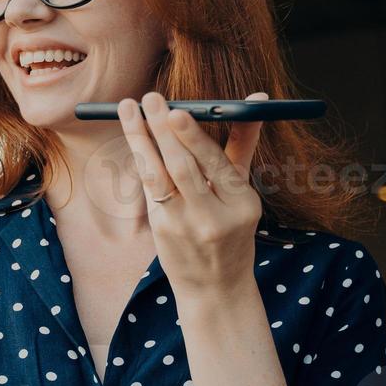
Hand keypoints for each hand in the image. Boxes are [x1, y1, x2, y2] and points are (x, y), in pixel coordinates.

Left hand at [116, 90, 267, 297]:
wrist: (215, 287)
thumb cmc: (232, 230)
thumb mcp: (244, 191)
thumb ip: (243, 144)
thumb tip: (255, 98)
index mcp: (243, 204)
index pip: (216, 165)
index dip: (194, 138)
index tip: (178, 112)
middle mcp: (213, 217)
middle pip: (184, 168)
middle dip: (164, 130)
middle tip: (151, 99)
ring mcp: (184, 226)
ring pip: (158, 175)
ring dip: (141, 139)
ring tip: (130, 108)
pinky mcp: (161, 230)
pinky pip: (149, 187)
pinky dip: (142, 158)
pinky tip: (135, 134)